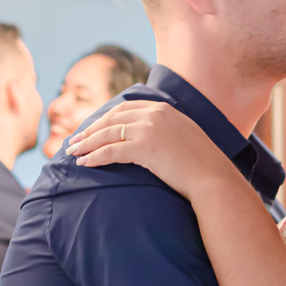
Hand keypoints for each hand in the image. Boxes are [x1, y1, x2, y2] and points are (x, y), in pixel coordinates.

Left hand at [65, 100, 234, 199]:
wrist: (212, 177)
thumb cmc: (201, 163)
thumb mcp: (184, 135)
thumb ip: (165, 128)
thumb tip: (149, 136)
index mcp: (162, 108)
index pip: (123, 109)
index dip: (104, 119)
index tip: (91, 128)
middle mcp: (154, 114)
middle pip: (111, 119)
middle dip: (90, 130)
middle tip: (74, 141)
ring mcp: (148, 129)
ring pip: (107, 134)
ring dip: (86, 143)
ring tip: (73, 152)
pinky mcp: (144, 148)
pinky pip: (110, 151)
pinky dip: (94, 157)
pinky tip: (84, 163)